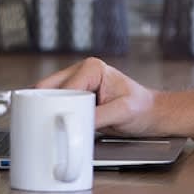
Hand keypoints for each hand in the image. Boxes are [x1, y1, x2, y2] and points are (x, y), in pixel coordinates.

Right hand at [34, 58, 156, 135]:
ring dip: (46, 110)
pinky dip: (52, 114)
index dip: (57, 105)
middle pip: (48, 88)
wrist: (150, 114)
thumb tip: (76, 123)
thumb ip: (99, 116)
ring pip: (48, 96)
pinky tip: (52, 125)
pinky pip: (56, 104)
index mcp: (92, 68)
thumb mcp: (122, 112)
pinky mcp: (76, 98)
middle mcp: (81, 72)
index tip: (55, 122)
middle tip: (43, 124)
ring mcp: (77, 85)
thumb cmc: (142, 108)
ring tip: (46, 125)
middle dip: (44, 106)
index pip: (65, 87)